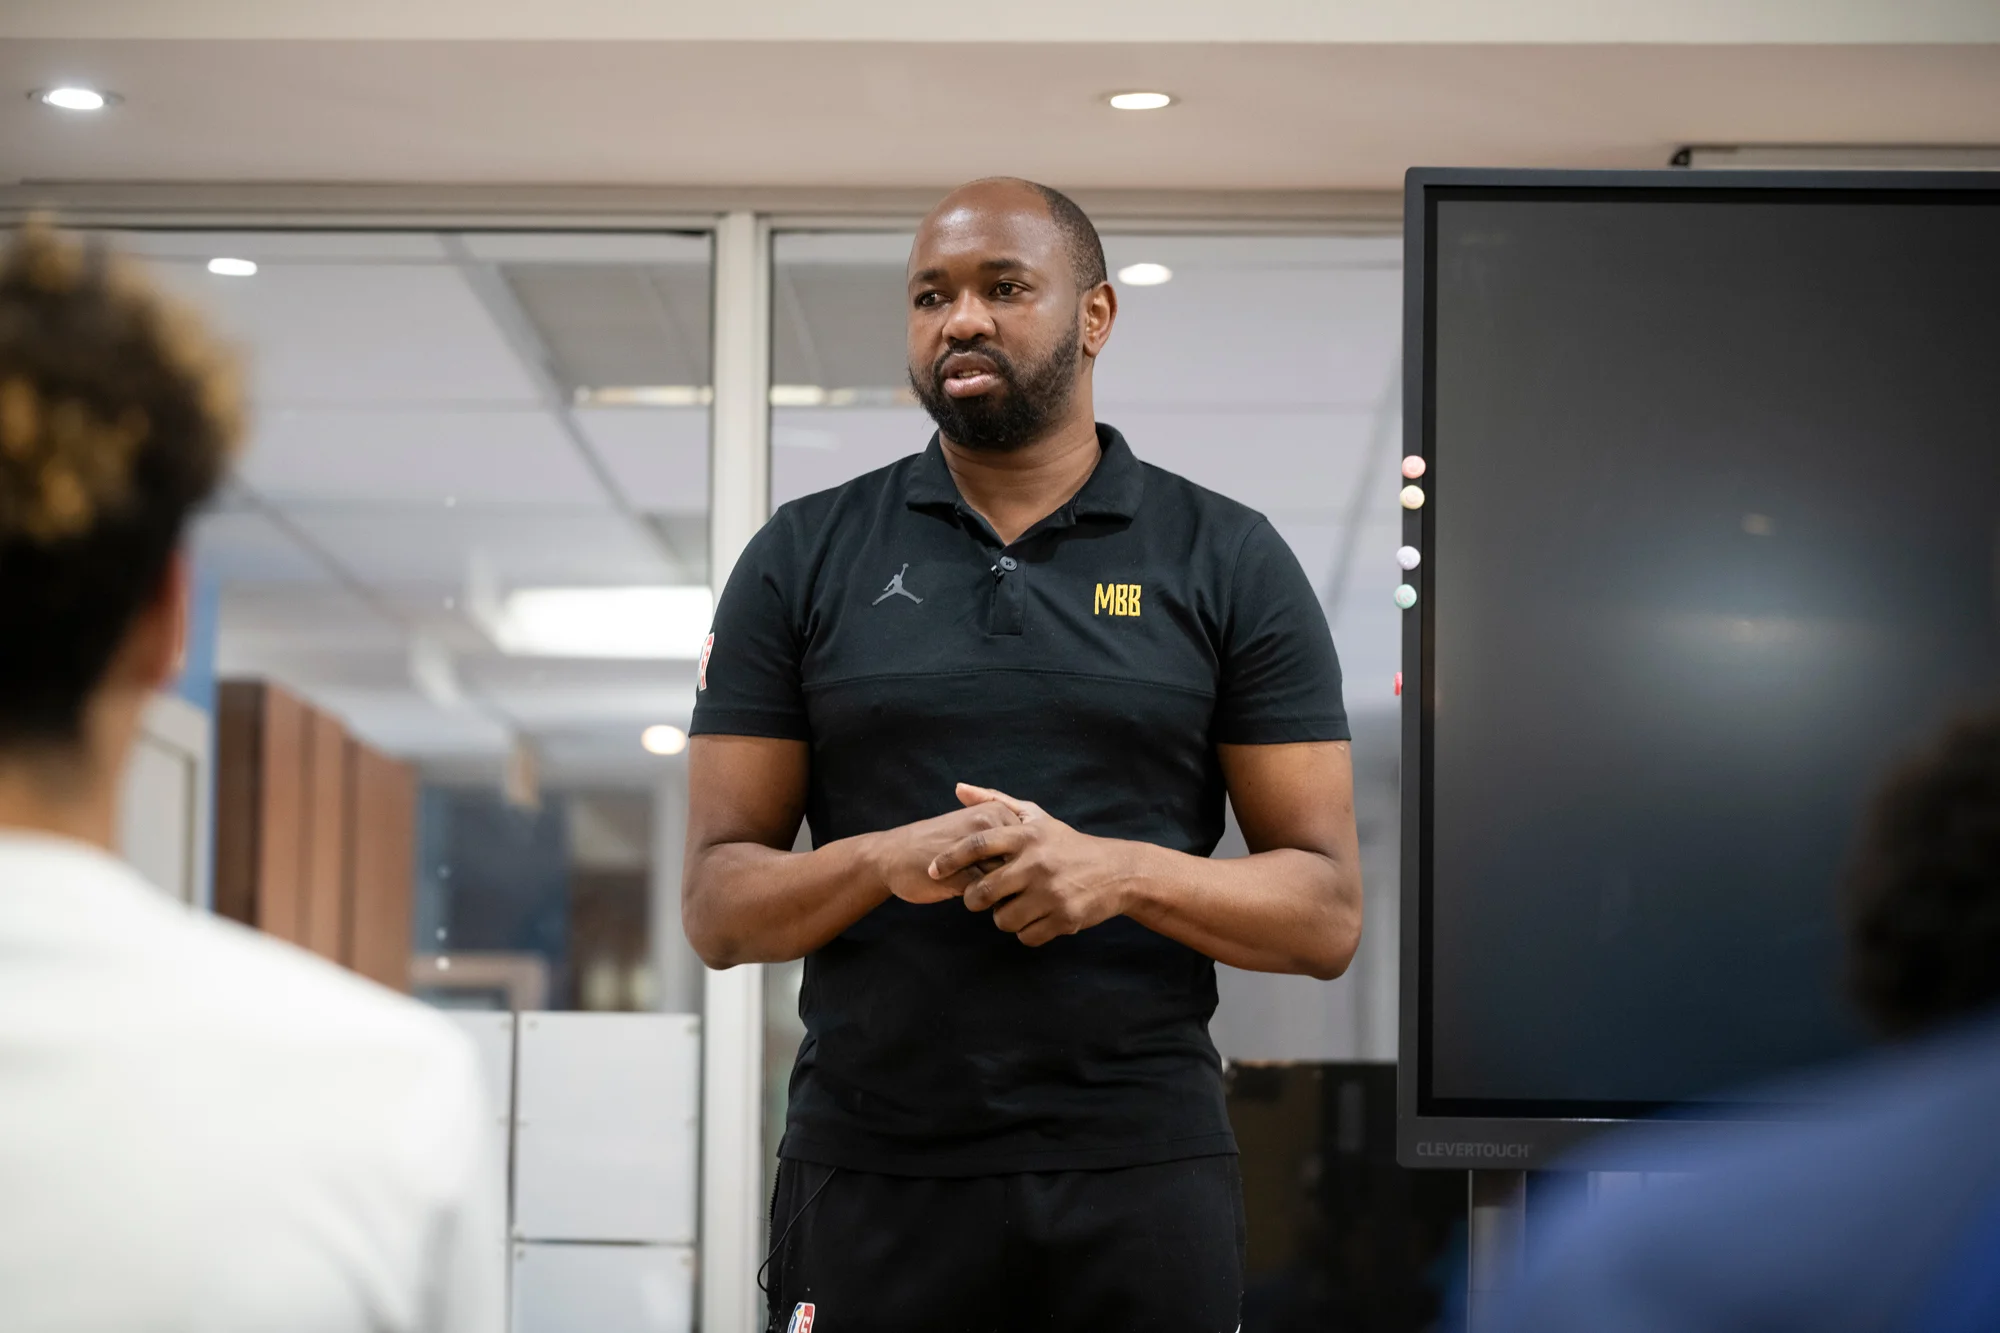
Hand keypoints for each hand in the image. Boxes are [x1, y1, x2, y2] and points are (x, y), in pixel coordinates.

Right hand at [867, 801, 1019, 904]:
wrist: (891, 856)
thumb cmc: (935, 846)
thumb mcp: (973, 832)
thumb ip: (1004, 840)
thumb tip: (1038, 865)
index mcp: (995, 811)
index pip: (1033, 845)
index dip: (1029, 865)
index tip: (1017, 874)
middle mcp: (989, 823)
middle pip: (1026, 862)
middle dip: (1020, 880)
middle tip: (1005, 889)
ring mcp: (976, 847)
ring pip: (1009, 880)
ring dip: (1003, 893)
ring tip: (987, 893)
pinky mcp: (962, 872)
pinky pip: (988, 895)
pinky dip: (985, 903)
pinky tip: (971, 899)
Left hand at [927, 783, 1138, 945]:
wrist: (1116, 872)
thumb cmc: (1067, 844)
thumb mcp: (1036, 817)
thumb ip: (996, 801)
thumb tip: (958, 788)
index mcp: (1027, 836)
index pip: (977, 846)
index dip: (949, 859)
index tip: (932, 869)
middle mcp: (1037, 863)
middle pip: (982, 893)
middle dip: (973, 899)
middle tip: (978, 897)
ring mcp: (1051, 893)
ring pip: (1002, 919)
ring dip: (1003, 917)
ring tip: (1015, 905)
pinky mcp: (1064, 918)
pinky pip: (1026, 936)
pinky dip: (1027, 931)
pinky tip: (1036, 917)